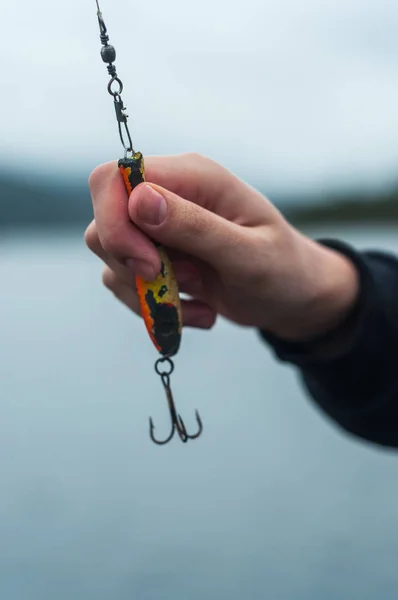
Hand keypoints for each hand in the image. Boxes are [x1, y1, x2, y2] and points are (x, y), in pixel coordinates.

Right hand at [85, 153, 358, 340]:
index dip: (115, 223)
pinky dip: (156, 307)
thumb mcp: (247, 254)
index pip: (113, 178)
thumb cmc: (282, 270)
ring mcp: (159, 229)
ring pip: (111, 257)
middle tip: (181, 284)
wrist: (293, 299)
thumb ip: (195, 227)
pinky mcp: (156, 259)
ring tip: (199, 299)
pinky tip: (199, 311)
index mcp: (192, 176)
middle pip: (104, 220)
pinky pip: (126, 284)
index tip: (149, 266)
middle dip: (132, 265)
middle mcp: (168, 196)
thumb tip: (138, 200)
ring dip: (148, 292)